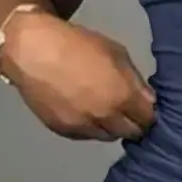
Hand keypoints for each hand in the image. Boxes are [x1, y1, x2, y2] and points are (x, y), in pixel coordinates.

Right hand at [2, 11, 155, 142]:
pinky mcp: (65, 131)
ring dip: (112, 126)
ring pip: (109, 136)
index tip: (145, 107)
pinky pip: (86, 135)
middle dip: (134, 123)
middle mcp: (105, 117)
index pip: (148, 119)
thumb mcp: (115, 52)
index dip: (149, 113)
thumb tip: (150, 100)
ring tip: (105, 109)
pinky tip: (85, 110)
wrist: (32, 50)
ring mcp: (84, 127)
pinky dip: (91, 126)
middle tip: (129, 111)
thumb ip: (135, 80)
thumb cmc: (77, 44)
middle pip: (132, 133)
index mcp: (121, 95)